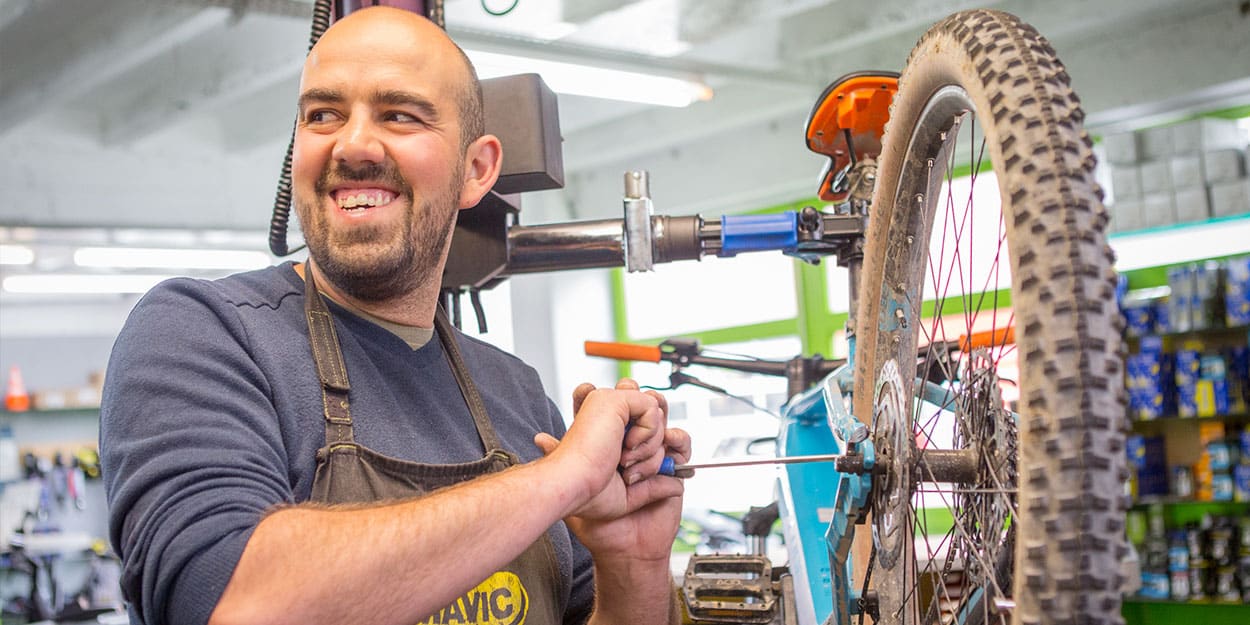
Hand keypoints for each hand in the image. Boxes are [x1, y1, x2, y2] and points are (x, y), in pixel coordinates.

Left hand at [535, 379, 690, 561]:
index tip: (588, 392)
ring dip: (651, 427)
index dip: (601, 394)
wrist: (623, 546)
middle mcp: (630, 443)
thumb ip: (559, 461)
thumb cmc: (598, 521)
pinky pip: (680, 441)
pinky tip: (652, 461)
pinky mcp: (672, 466)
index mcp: (606, 443)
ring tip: (631, 451)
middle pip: (639, 403)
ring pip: (662, 416)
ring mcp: (653, 452)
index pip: (609, 406)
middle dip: (634, 399)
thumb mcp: (573, 490)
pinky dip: (672, 442)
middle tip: (621, 409)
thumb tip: (540, 437)